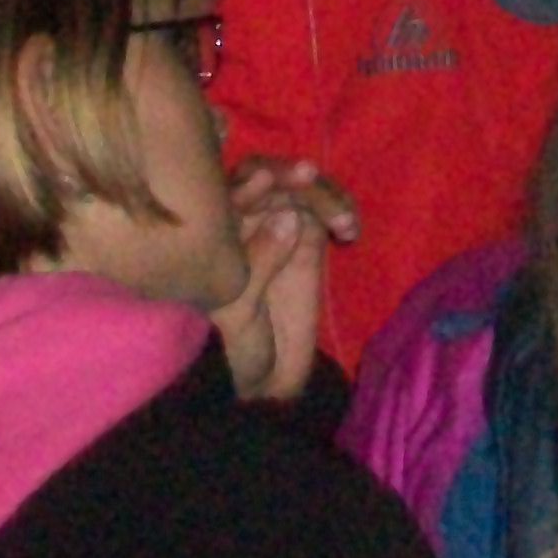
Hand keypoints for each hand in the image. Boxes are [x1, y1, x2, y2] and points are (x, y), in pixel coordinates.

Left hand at [215, 159, 354, 400]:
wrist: (260, 381)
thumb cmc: (228, 347)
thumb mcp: (236, 309)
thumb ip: (259, 262)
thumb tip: (291, 217)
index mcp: (207, 235)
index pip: (226, 192)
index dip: (247, 181)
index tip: (267, 181)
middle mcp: (239, 222)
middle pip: (265, 176)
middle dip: (288, 175)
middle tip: (311, 178)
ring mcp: (275, 228)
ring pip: (298, 189)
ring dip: (322, 193)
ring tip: (344, 220)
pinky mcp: (307, 239)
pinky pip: (325, 210)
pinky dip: (340, 210)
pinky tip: (350, 228)